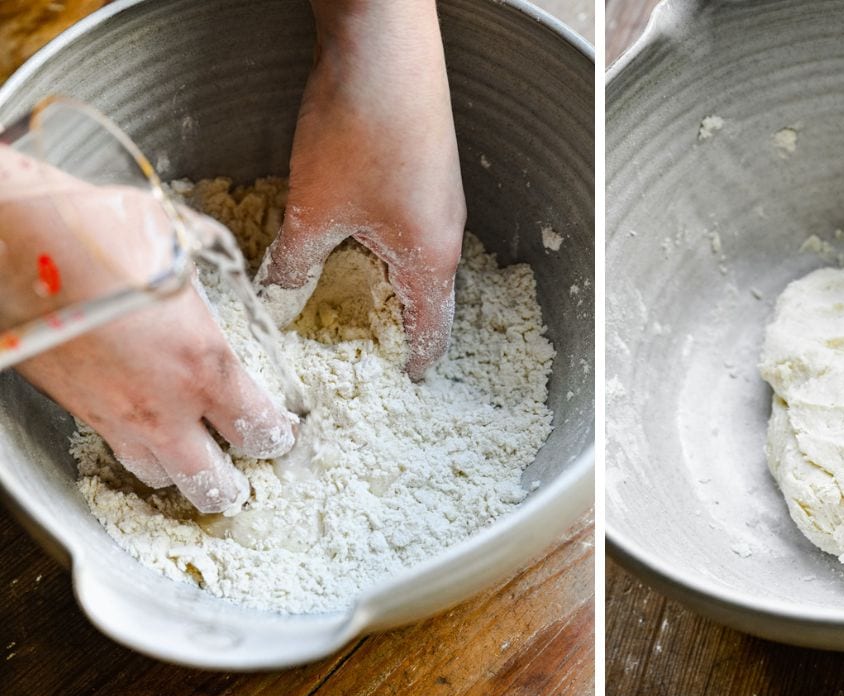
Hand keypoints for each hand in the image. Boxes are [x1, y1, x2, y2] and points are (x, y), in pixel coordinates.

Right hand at [0, 151, 294, 513]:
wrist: (13, 240)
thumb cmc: (96, 233)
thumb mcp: (177, 241)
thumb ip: (207, 265)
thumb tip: (214, 256)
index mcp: (206, 365)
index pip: (258, 428)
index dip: (276, 436)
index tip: (281, 432)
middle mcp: (165, 404)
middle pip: (212, 482)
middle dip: (232, 485)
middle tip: (243, 478)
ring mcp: (115, 414)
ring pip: (158, 475)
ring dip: (181, 472)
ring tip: (194, 461)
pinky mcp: (76, 411)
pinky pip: (114, 448)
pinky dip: (135, 450)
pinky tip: (143, 431)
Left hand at [256, 0, 466, 379]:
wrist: (385, 45)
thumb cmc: (360, 132)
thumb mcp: (314, 208)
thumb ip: (295, 261)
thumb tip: (275, 294)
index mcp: (430, 258)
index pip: (431, 330)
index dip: (414, 361)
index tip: (401, 381)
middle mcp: (446, 232)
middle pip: (429, 296)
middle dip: (398, 323)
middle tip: (365, 344)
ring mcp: (441, 196)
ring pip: (418, 256)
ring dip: (389, 279)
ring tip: (351, 292)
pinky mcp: (428, 165)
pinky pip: (412, 222)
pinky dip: (386, 242)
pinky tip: (353, 230)